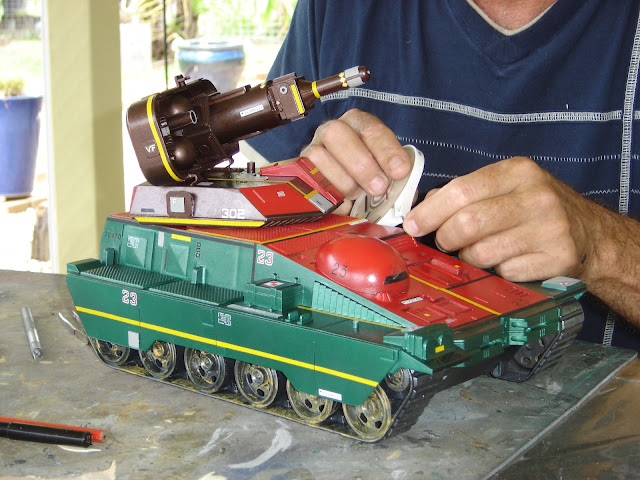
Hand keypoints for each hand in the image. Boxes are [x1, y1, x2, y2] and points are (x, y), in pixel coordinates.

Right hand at [301, 109, 410, 213]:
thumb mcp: (388, 171)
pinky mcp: (300, 169)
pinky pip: (306, 178)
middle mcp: (332, 130)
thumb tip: (403, 192)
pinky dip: (326, 192)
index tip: (400, 171)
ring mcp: (313, 148)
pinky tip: (342, 203)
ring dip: (342, 180)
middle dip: (360, 164)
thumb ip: (397, 177)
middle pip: (337, 134)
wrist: (349, 185)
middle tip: (378, 188)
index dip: (386, 150)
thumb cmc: (373, 176)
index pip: (371, 129)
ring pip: (318, 156)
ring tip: (357, 195)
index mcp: (358, 123)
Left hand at [403, 157, 593, 282]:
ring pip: (482, 252)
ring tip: (480, 250)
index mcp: (519, 172)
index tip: (412, 225)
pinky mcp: (558, 258)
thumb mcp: (506, 188)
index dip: (430, 211)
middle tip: (445, 242)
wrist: (591, 236)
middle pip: (468, 223)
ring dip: (470, 258)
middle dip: (445, 238)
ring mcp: (550, 229)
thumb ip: (465, 194)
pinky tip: (507, 260)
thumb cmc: (536, 210)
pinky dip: (496, 271)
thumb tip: (421, 210)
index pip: (461, 190)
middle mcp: (537, 197)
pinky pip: (504, 272)